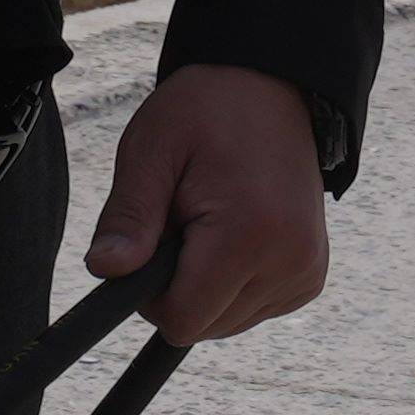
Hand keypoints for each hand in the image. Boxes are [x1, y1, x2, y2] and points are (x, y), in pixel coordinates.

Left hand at [88, 65, 325, 343]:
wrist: (272, 86)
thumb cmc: (206, 111)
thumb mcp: (152, 150)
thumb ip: (128, 217)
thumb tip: (105, 270)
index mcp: (248, 234)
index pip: (182, 320)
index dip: (153, 295)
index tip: (154, 245)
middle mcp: (289, 261)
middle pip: (205, 327)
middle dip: (181, 288)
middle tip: (186, 222)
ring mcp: (305, 272)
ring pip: (228, 324)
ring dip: (208, 286)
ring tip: (214, 222)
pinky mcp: (309, 276)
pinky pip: (254, 309)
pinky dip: (235, 284)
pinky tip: (237, 236)